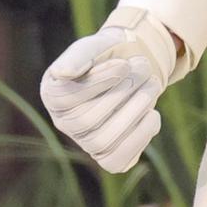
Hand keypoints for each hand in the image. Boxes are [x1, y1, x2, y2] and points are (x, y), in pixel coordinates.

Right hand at [39, 5, 179, 174]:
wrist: (132, 67)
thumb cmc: (109, 55)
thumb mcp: (96, 46)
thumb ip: (79, 55)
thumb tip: (63, 72)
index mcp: (53, 94)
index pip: (66, 98)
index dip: (99, 82)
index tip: (124, 64)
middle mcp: (64, 123)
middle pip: (86, 120)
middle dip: (122, 91)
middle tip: (144, 67)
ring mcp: (85, 142)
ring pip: (102, 141)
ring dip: (134, 111)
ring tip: (152, 84)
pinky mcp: (108, 157)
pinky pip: (118, 160)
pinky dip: (139, 138)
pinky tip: (152, 114)